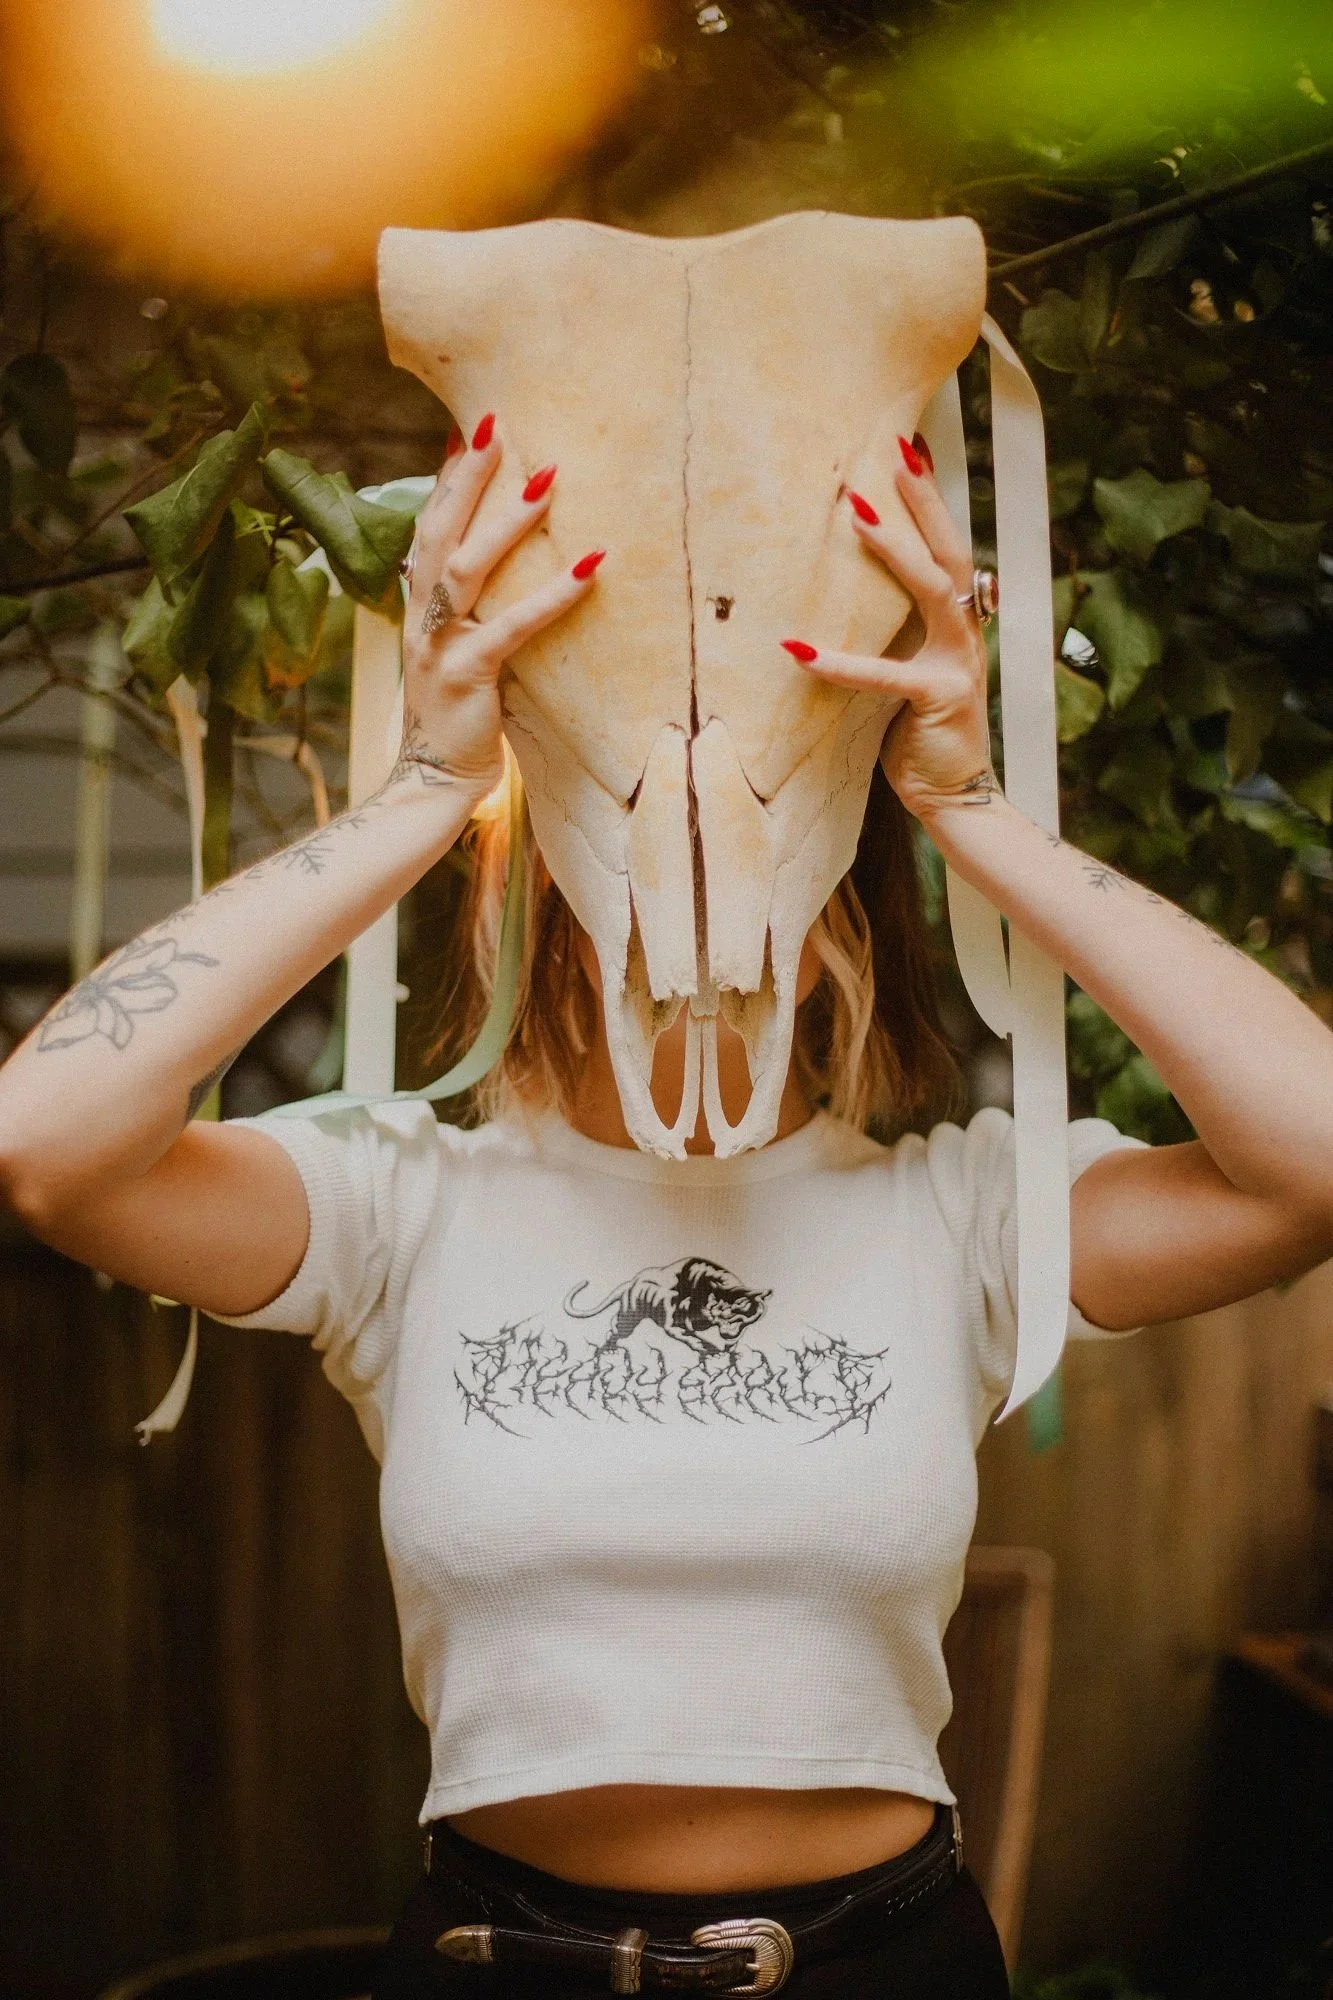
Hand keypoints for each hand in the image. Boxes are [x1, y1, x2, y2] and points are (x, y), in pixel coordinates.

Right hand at [398, 414, 604, 796]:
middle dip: (468, 474)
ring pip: (468, 568)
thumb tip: (504, 568)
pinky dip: (553, 595)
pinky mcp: (467, 676)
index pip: (429, 525)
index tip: (472, 428)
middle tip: (499, 422)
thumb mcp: (457, 651)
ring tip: (547, 478)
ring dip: (508, 521)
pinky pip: (511, 627)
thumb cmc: (458, 716)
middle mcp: (422, 616)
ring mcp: (438, 644)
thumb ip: (470, 609)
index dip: (448, 476)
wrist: (432, 782)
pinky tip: (592, 567)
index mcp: (419, 605)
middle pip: (440, 529)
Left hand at [781, 434, 994, 822]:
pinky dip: (839, 663)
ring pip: (933, 590)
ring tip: (855, 514)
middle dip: (925, 500)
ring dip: (895, 548)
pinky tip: (798, 650)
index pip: (946, 550)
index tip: (911, 451)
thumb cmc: (921, 736)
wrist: (954, 797)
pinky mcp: (939, 699)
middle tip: (898, 450)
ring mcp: (957, 665)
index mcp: (956, 626)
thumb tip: (841, 600)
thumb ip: (890, 638)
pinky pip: (884, 675)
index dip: (930, 502)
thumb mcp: (906, 675)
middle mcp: (964, 636)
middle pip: (950, 551)